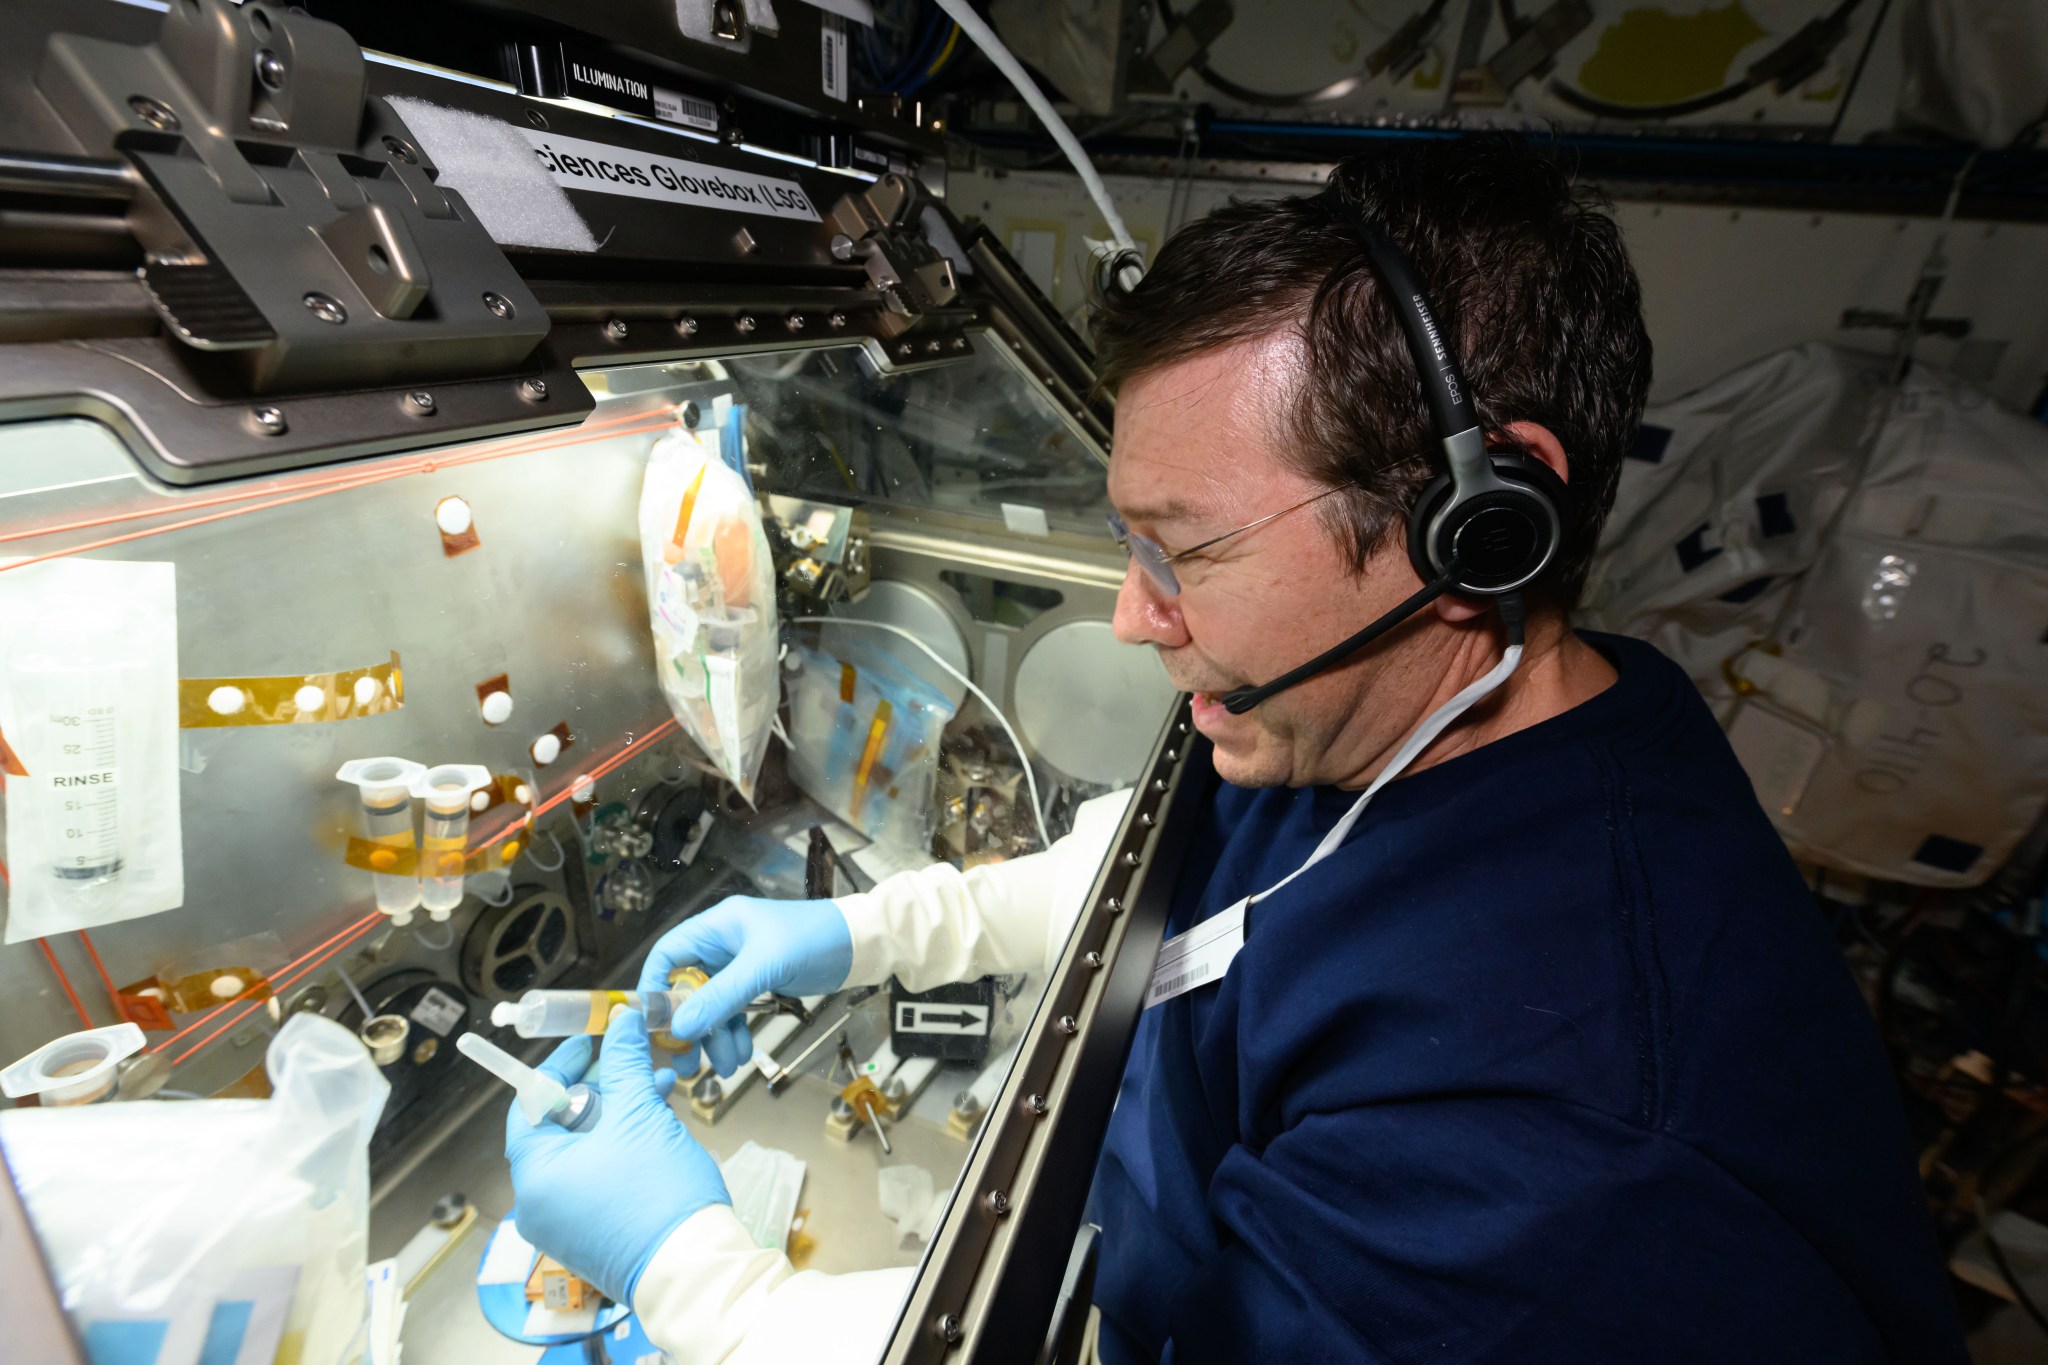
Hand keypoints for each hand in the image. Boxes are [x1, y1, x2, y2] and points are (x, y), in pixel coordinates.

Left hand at [505, 1009, 728, 1305]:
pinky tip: (657, 1127)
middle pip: (558, 1127)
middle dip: (600, 1089)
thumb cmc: (660, 1195)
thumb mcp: (641, 1115)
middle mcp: (538, 1205)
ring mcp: (563, 1226)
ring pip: (582, 1152)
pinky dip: (619, 1149)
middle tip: (629, 1063)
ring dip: (617, 1116)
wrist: (695, 1271)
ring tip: (658, 1090)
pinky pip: (595, 1180)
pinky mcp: (591, 1237)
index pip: (529, 1103)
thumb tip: (622, 1021)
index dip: (560, 1066)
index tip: (590, 1042)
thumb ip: (625, 1063)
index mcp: (535, 1174)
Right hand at [637, 896, 852, 1076]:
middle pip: (688, 987)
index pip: (668, 954)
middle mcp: (724, 944)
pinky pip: (735, 1011)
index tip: (654, 1025)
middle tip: (687, 1062)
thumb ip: (722, 996)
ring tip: (726, 1066)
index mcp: (718, 926)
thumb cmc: (814, 941)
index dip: (655, 988)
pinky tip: (742, 1054)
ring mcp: (742, 964)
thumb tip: (680, 1028)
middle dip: (689, 1026)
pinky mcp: (760, 982)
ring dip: (715, 1037)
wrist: (861, 945)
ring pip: (713, 1005)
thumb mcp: (764, 968)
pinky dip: (735, 1033)